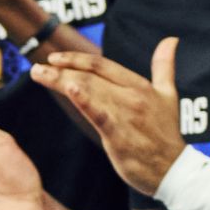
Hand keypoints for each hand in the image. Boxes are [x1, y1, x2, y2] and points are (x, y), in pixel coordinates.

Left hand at [33, 36, 188, 195]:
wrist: (174, 170)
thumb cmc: (166, 134)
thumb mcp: (168, 94)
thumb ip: (164, 65)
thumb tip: (171, 39)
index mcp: (139, 85)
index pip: (102, 65)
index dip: (76, 59)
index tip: (54, 58)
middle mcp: (131, 95)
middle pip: (90, 76)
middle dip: (61, 70)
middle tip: (36, 68)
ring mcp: (125, 114)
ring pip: (89, 90)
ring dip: (61, 81)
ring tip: (38, 75)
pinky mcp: (119, 134)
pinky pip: (99, 113)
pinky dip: (84, 99)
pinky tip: (69, 88)